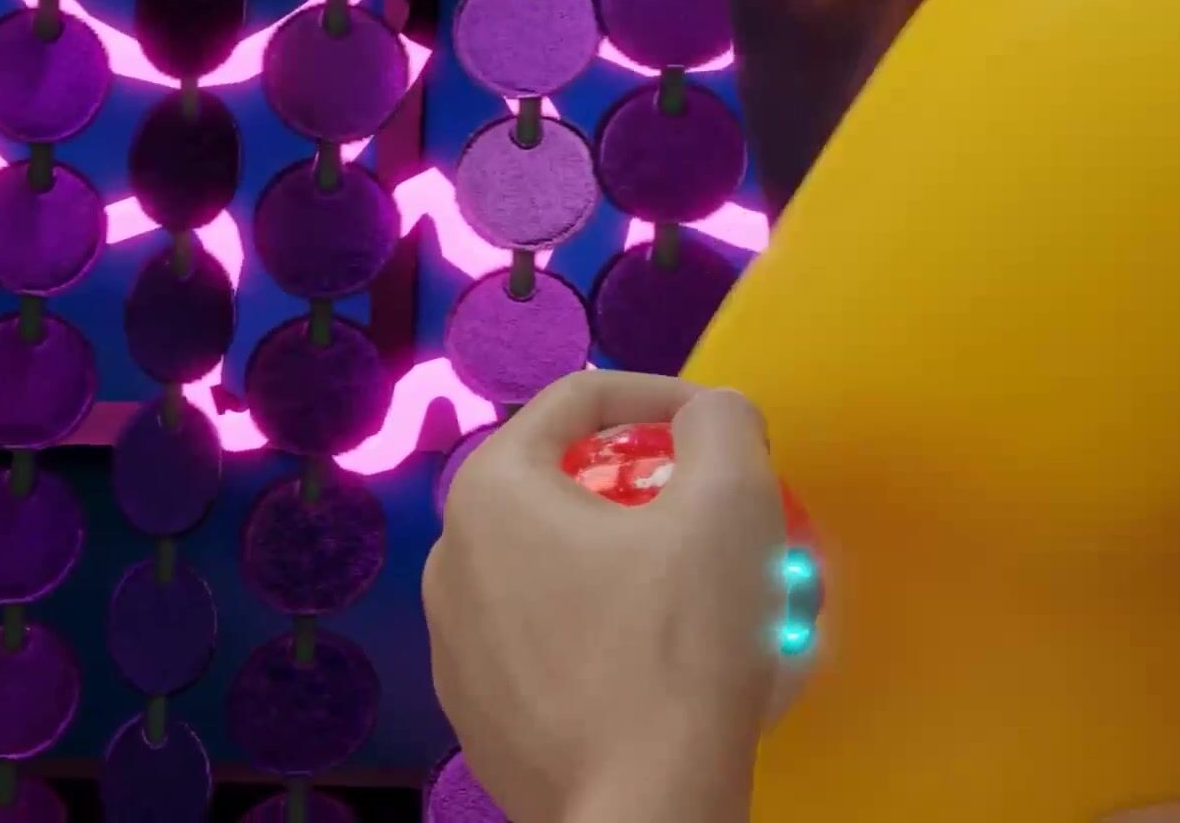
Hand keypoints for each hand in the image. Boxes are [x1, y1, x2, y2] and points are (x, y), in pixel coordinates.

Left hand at [427, 371, 789, 822]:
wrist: (642, 808)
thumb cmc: (680, 645)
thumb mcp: (730, 499)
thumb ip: (721, 421)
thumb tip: (708, 416)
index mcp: (492, 493)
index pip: (578, 400)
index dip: (665, 398)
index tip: (722, 432)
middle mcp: (449, 561)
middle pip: (559, 483)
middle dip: (640, 481)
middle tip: (710, 510)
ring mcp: (454, 646)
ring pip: (549, 564)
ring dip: (620, 557)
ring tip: (693, 587)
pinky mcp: (478, 715)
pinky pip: (543, 638)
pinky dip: (597, 626)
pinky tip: (658, 659)